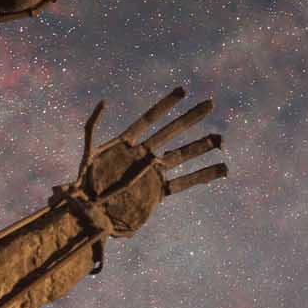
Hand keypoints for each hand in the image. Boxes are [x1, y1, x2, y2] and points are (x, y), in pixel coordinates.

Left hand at [66, 87, 228, 240]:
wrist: (91, 217)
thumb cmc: (84, 188)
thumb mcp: (87, 154)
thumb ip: (93, 127)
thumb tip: (106, 100)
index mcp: (126, 145)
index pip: (149, 120)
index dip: (165, 105)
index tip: (183, 90)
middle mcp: (143, 156)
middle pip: (171, 132)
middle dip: (190, 118)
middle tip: (209, 103)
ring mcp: (152, 173)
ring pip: (182, 156)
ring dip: (202, 146)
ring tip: (221, 140)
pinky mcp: (158, 192)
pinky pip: (184, 183)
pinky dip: (203, 176)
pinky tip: (222, 169)